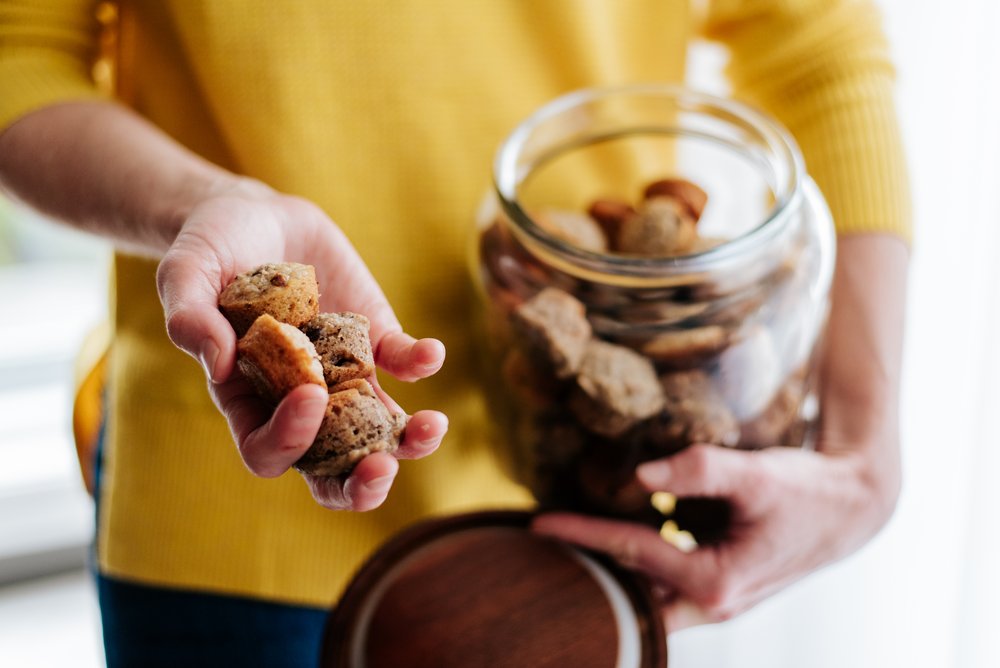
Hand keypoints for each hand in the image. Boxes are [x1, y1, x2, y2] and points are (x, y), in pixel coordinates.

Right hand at [155, 179, 447, 510]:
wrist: (256, 216)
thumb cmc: (210, 250)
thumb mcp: (186, 273)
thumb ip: (189, 315)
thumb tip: (217, 360)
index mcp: (248, 400)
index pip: (268, 449)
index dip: (289, 439)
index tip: (309, 393)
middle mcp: (299, 400)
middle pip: (331, 468)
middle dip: (359, 481)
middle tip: (381, 467)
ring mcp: (342, 374)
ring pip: (379, 429)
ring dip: (409, 437)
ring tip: (431, 427)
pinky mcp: (373, 340)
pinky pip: (401, 363)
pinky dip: (418, 362)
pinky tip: (430, 352)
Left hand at [534, 235, 907, 631]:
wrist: (853, 507)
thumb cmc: (809, 491)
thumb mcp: (757, 474)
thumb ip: (700, 468)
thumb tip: (641, 473)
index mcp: (715, 581)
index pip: (630, 554)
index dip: (582, 535)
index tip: (538, 525)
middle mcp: (712, 601)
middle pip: (630, 601)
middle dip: (586, 583)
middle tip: (540, 559)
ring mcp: (716, 598)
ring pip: (646, 598)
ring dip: (610, 576)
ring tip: (566, 552)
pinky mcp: (720, 584)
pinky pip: (664, 584)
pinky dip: (636, 565)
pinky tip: (617, 540)